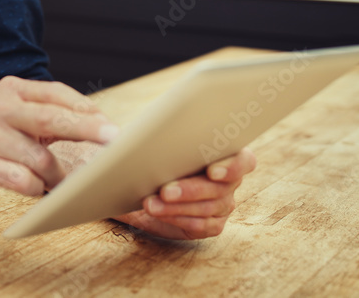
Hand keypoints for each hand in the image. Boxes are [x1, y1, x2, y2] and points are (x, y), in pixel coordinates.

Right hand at [0, 76, 118, 199]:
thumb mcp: (13, 115)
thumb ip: (46, 115)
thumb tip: (97, 126)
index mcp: (10, 90)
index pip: (56, 94)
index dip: (86, 110)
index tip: (111, 126)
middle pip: (51, 119)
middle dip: (86, 130)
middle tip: (112, 142)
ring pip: (40, 158)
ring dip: (58, 174)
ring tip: (61, 181)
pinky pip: (22, 181)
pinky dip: (36, 188)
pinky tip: (34, 186)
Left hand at [114, 147, 256, 239]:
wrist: (134, 177)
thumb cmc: (146, 149)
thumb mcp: (144, 136)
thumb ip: (144, 133)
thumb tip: (114, 135)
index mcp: (224, 151)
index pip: (244, 160)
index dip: (232, 166)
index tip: (211, 171)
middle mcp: (228, 179)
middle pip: (221, 188)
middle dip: (191, 190)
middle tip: (164, 190)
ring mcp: (221, 203)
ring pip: (209, 209)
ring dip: (178, 207)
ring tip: (150, 202)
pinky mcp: (209, 224)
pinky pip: (201, 227)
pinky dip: (178, 219)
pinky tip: (158, 213)